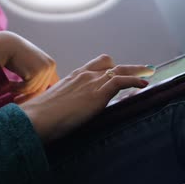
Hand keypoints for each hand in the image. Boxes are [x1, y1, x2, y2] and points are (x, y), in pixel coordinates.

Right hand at [0, 31, 58, 102]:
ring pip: (33, 90)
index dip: (41, 92)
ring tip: (9, 88)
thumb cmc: (16, 56)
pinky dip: (16, 88)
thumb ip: (39, 76)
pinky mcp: (35, 73)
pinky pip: (26, 88)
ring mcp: (44, 69)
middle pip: (41, 89)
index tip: (29, 99)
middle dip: (28, 96)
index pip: (51, 84)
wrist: (6, 45)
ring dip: (19, 91)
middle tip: (16, 101)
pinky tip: (9, 84)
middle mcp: (50, 66)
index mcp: (51, 64)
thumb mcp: (32, 64)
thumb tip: (43, 93)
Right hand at [19, 54, 153, 142]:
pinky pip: (122, 81)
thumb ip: (66, 104)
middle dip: (128, 66)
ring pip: (120, 69)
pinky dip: (135, 80)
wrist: (35, 120)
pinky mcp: (97, 93)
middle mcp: (84, 75)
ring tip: (149, 74)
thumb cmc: (40, 118)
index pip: (95, 65)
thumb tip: (69, 113)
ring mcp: (91, 83)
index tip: (119, 70)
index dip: (109, 67)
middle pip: (110, 64)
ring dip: (137, 71)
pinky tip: (144, 84)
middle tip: (142, 68)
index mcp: (73, 77)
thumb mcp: (55, 105)